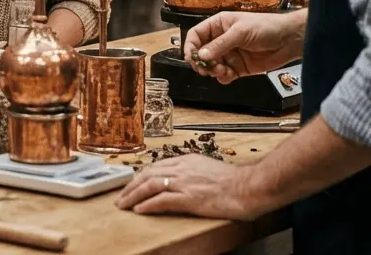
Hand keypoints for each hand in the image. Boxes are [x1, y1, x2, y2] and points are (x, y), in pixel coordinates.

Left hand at [115, 154, 264, 219]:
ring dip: (133, 195)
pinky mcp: (189, 197)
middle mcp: (182, 169)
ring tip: (123, 204)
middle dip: (131, 186)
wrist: (249, 187)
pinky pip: (162, 200)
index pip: (157, 166)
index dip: (142, 176)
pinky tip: (139, 210)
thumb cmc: (236, 182)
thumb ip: (195, 172)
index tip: (133, 184)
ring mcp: (185, 183)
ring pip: (150, 185)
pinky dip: (148, 205)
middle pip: (148, 174)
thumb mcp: (210, 169)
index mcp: (188, 160)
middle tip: (121, 196)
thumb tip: (187, 180)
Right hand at [184, 10, 305, 83]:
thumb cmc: (265, 27)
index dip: (191, 46)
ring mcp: (230, 54)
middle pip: (201, 53)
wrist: (289, 40)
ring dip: (213, 70)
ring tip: (222, 70)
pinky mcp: (239, 67)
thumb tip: (202, 56)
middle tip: (206, 69)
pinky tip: (229, 75)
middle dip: (202, 62)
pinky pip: (224, 75)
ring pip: (211, 66)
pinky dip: (223, 77)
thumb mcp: (240, 32)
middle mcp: (221, 40)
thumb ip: (220, 45)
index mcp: (218, 25)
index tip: (193, 58)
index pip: (196, 35)